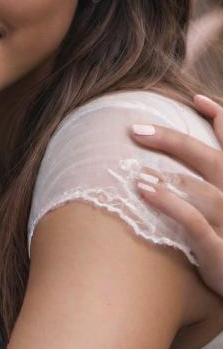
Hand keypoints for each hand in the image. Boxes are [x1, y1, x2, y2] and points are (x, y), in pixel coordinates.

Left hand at [129, 93, 222, 296]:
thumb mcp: (221, 214)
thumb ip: (204, 188)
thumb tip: (162, 170)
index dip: (222, 119)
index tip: (196, 98)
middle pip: (208, 159)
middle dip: (173, 140)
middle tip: (135, 129)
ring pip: (199, 189)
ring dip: (166, 175)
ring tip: (133, 168)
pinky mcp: (219, 251)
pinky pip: (192, 221)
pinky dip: (168, 202)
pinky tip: (143, 190)